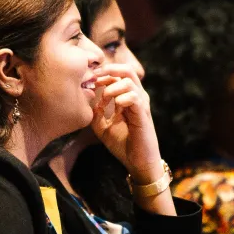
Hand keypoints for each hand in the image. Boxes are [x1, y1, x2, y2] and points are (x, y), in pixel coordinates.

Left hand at [90, 63, 164, 183]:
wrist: (137, 163)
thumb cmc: (123, 145)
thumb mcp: (102, 128)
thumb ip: (96, 114)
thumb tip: (91, 101)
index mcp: (128, 97)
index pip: (118, 74)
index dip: (103, 73)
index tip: (89, 79)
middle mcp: (137, 97)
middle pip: (127, 70)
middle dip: (109, 70)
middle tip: (94, 78)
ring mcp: (141, 105)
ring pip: (129, 81)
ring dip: (112, 86)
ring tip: (104, 98)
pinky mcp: (144, 114)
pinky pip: (134, 97)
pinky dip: (122, 98)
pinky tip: (115, 108)